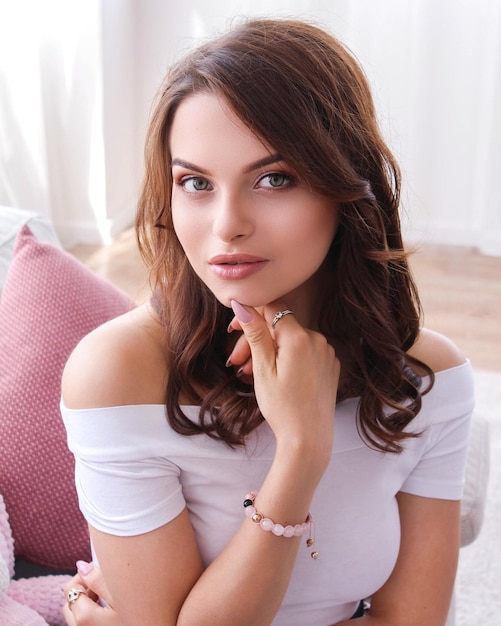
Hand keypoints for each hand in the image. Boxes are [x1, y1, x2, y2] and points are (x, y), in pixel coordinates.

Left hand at [63, 561, 119, 625]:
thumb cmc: (137, 619)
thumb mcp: (121, 597)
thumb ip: (99, 579)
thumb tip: (82, 566)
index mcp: (84, 616)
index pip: (71, 587)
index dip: (84, 574)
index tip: (99, 568)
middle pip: (70, 601)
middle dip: (84, 588)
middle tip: (103, 581)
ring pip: (74, 614)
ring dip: (85, 602)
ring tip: (105, 595)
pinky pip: (83, 623)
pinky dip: (90, 613)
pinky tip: (108, 609)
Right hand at [229, 300, 339, 472]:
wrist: (308, 439)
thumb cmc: (282, 407)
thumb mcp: (263, 368)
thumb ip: (255, 333)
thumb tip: (242, 304)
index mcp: (300, 338)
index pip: (273, 308)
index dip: (251, 314)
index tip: (234, 329)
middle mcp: (318, 340)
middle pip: (279, 327)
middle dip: (255, 340)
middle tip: (235, 361)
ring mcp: (326, 353)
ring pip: (290, 341)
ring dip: (269, 351)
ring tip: (249, 373)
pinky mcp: (330, 365)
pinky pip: (304, 353)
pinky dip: (287, 359)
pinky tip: (273, 377)